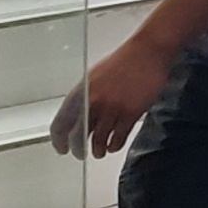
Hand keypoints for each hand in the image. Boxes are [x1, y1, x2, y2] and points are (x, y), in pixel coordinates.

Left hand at [51, 36, 177, 157]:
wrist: (148, 52)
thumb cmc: (124, 60)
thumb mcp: (95, 76)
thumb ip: (86, 96)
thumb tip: (80, 113)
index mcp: (81, 92)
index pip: (61, 123)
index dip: (59, 140)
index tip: (61, 147)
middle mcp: (93, 102)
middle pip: (78, 136)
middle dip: (78, 150)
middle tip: (80, 154)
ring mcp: (112, 109)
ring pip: (98, 141)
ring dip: (97, 150)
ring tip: (99, 152)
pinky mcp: (130, 113)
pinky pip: (118, 138)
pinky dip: (114, 145)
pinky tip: (114, 145)